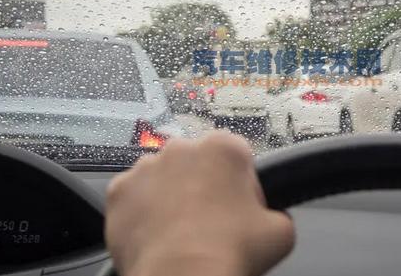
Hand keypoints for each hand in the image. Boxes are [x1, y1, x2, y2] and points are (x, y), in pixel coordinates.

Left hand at [105, 132, 294, 275]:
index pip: (238, 157)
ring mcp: (147, 167)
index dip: (242, 186)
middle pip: (198, 164)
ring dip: (171, 195)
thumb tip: (275, 218)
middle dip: (204, 186)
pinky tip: (157, 233)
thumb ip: (279, 213)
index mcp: (225, 148)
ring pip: (164, 177)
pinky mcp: (120, 190)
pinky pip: (134, 196)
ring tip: (181, 231)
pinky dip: (142, 211)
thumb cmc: (228, 252)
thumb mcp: (280, 232)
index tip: (240, 208)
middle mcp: (183, 148)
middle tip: (211, 222)